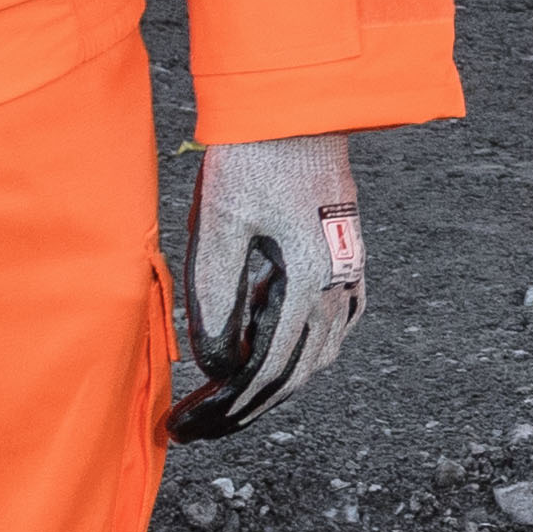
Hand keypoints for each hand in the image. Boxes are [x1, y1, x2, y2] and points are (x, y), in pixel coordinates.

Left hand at [172, 135, 368, 437]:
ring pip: (315, 356)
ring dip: (268, 386)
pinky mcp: (346, 257)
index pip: (265, 371)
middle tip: (195, 429)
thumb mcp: (219, 225)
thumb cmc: (252, 155)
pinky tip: (264, 356)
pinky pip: (328, 328)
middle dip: (241, 409)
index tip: (183, 429)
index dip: (223, 409)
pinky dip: (295, 355)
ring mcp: (349, 273)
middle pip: (293, 375)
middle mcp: (338, 285)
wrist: (298, 102)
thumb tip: (213, 365)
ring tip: (222, 402)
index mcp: (308, 280)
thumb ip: (214, 300)